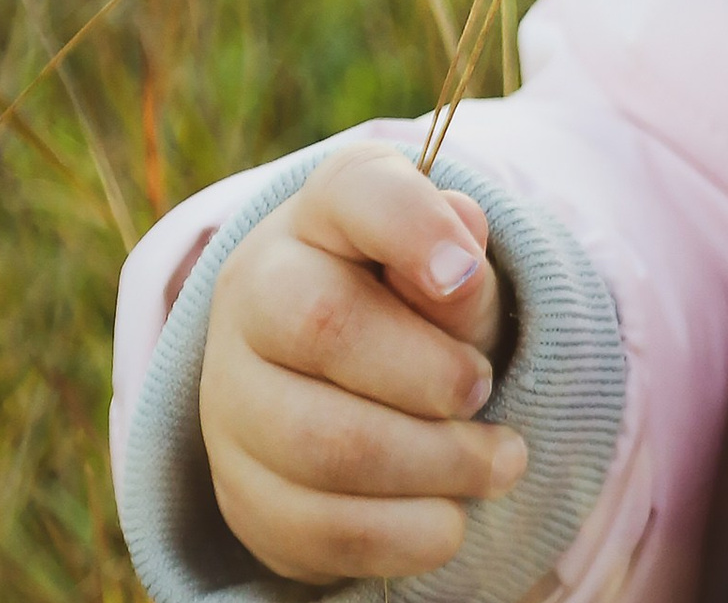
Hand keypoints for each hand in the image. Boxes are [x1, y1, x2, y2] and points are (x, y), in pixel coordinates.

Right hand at [199, 138, 526, 584]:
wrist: (360, 365)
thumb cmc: (426, 294)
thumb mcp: (458, 260)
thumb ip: (463, 257)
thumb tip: (459, 269)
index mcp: (324, 207)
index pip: (357, 192)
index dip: (413, 229)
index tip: (467, 274)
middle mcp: (256, 287)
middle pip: (324, 324)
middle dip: (429, 372)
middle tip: (486, 392)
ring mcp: (230, 392)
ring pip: (316, 440)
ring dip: (428, 464)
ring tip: (497, 465)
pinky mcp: (237, 486)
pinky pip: (307, 525)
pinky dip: (395, 535)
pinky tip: (448, 522)